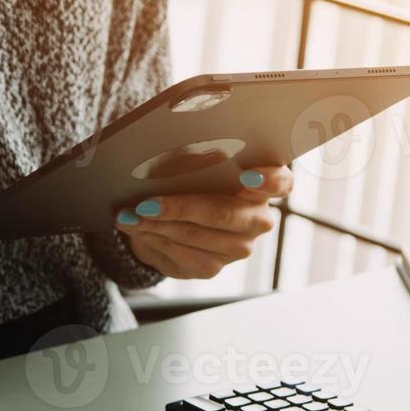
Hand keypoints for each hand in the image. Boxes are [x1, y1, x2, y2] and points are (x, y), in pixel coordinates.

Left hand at [117, 167, 293, 278]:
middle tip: (146, 203)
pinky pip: (182, 256)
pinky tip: (135, 228)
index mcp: (265, 186)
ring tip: (128, 215)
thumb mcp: (196, 159)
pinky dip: (154, 239)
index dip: (267, 179)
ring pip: (195, 237)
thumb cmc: (193, 176)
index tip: (245, 175)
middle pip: (224, 215)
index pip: (281, 182)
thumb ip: (198, 153)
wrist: (176, 214)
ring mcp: (237, 248)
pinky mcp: (213, 267)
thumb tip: (173, 143)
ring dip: (156, 226)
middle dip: (180, 208)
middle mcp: (257, 220)